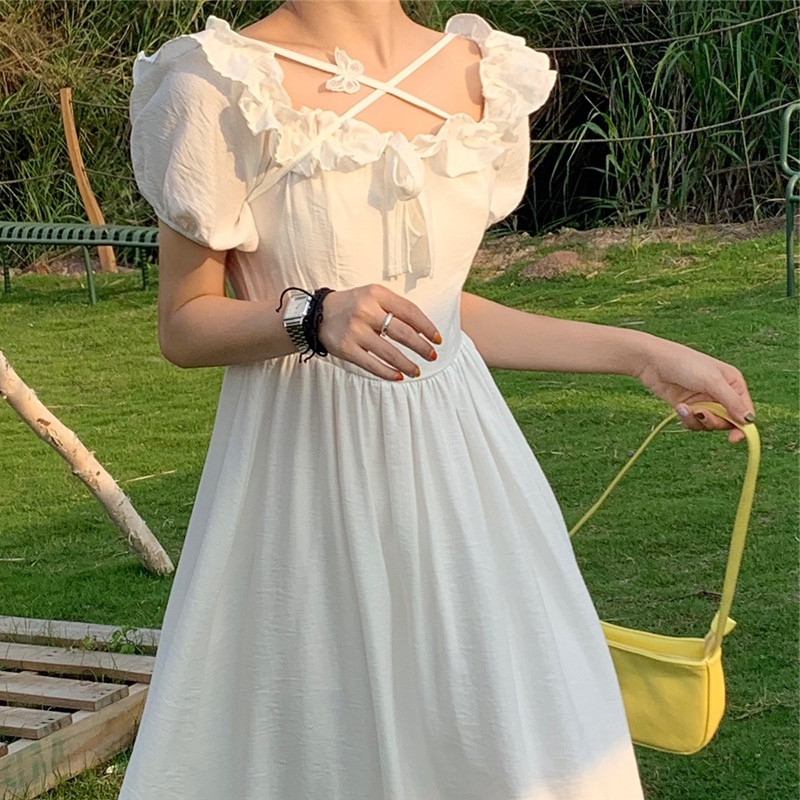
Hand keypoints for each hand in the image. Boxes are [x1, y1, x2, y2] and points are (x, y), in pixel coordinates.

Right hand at [316, 284, 441, 379]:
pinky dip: (387, 372)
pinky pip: (371, 364)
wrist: (317, 313)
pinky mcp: (346, 348)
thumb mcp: (373, 297)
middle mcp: (366, 310)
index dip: (427, 327)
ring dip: (407, 364)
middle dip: (421, 347)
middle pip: (402, 333)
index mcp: (377, 294)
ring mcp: (355, 330)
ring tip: (417, 371)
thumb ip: (395, 308)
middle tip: (432, 356)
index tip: (437, 339)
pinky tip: (398, 376)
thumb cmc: (353, 305)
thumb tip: (422, 331)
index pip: (410, 311)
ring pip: (389, 352)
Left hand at [632, 337, 755, 443]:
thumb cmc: (684, 363)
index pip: (745, 411)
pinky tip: (679, 407)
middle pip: (727, 422)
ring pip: (709, 424)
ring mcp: (704, 401)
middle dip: (713, 421)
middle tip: (701, 414)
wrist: (652, 362)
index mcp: (734, 384)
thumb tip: (749, 421)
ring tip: (685, 408)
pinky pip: (694, 423)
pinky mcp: (689, 408)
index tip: (733, 439)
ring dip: (697, 420)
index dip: (742, 427)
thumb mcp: (711, 381)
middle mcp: (721, 394)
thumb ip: (731, 401)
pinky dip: (687, 419)